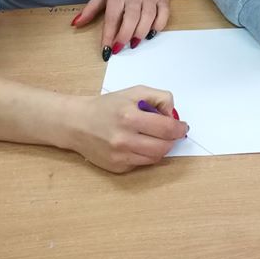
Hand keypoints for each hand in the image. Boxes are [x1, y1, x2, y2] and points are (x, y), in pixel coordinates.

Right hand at [62, 86, 188, 172]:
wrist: (76, 123)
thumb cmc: (107, 106)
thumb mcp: (134, 92)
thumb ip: (158, 98)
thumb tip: (173, 115)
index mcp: (129, 117)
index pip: (166, 128)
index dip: (179, 128)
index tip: (182, 127)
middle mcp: (124, 139)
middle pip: (164, 146)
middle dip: (172, 139)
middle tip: (169, 132)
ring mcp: (120, 156)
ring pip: (155, 157)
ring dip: (160, 147)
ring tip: (153, 137)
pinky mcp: (117, 167)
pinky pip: (142, 163)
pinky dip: (145, 154)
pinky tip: (138, 144)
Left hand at [72, 0, 175, 53]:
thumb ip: (91, 9)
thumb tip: (75, 24)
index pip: (112, 17)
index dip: (108, 35)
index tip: (105, 50)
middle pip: (130, 19)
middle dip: (124, 37)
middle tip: (119, 49)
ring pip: (147, 18)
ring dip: (140, 34)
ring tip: (134, 43)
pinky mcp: (163, 1)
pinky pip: (163, 16)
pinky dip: (158, 27)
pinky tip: (150, 33)